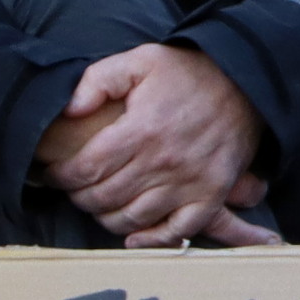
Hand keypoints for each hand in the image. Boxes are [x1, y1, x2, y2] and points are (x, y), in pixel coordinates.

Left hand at [38, 43, 273, 241]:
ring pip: (133, 218)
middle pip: (104, 197)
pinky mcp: (211, 195)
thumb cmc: (189, 72)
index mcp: (143, 129)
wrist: (247, 82)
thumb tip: (69, 110)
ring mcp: (190, 182)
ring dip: (106, 217)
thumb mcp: (140, 60)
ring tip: (97, 205)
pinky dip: (151, 239)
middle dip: (79, 196)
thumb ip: (98, 80)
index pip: (87, 168)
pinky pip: (176, 231)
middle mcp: (165, 161)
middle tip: (72, 189)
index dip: (61, 176)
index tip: (52, 173)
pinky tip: (133, 236)